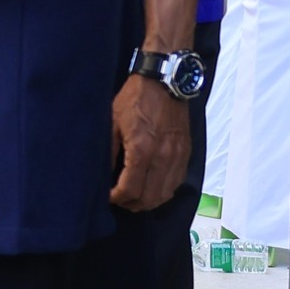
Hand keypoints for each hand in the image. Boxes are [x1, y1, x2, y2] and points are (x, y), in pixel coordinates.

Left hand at [109, 75, 190, 210]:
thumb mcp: (112, 122)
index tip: (108, 196)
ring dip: (149, 202)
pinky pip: (176, 182)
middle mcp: (163, 158)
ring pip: (165, 193)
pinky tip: (153, 189)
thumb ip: (109, 150)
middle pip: (149, 197)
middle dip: (132, 204)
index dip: (117, 198)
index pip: (130, 189)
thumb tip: (103, 173)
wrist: (165, 84)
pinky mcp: (186, 153)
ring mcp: (177, 157)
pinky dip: (164, 191)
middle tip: (120, 201)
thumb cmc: (134, 100)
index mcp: (141, 151)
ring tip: (134, 199)